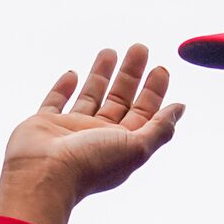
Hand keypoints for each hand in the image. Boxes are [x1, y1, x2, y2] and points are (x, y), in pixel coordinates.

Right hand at [0, 46, 186, 223]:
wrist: (43, 175)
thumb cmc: (90, 165)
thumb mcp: (136, 147)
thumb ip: (159, 128)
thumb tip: (179, 109)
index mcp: (121, 144)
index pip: (143, 113)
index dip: (154, 91)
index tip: (161, 68)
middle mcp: (98, 136)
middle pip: (119, 100)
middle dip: (131, 74)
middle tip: (140, 48)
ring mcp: (71, 130)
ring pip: (90, 96)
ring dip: (101, 74)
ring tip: (110, 50)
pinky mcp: (44, 124)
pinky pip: (55, 102)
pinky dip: (63, 87)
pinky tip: (72, 73)